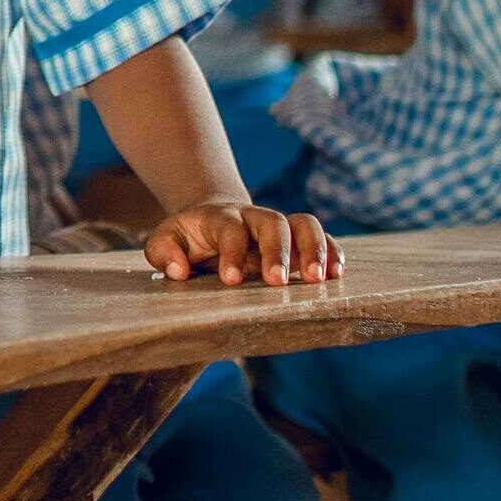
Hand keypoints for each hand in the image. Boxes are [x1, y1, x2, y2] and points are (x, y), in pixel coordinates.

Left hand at [147, 200, 342, 287]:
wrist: (213, 218)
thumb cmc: (188, 238)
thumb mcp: (165, 241)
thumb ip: (163, 252)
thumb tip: (178, 270)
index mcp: (220, 218)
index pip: (230, 229)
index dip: (231, 252)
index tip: (230, 280)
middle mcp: (254, 218)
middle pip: (274, 223)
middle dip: (278, 251)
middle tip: (277, 282)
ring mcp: (279, 227)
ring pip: (304, 224)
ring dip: (314, 249)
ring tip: (318, 279)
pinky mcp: (298, 239)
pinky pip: (323, 237)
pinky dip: (333, 252)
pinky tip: (337, 274)